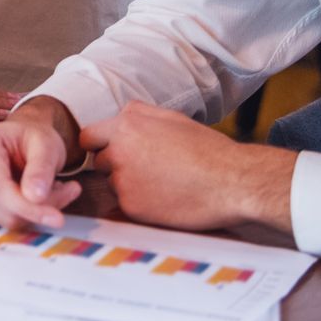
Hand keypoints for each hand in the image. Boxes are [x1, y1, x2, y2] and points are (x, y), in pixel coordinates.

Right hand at [0, 98, 83, 230]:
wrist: (19, 141)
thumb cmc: (32, 139)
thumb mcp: (45, 144)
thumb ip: (41, 168)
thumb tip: (35, 197)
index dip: (28, 207)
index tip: (57, 218)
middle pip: (2, 206)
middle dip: (38, 208)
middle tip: (68, 192)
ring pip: (3, 219)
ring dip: (33, 213)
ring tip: (51, 190)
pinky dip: (22, 217)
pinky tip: (31, 198)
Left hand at [79, 102, 295, 231]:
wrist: (232, 182)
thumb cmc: (207, 149)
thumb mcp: (172, 117)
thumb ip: (139, 114)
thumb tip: (120, 113)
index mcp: (126, 125)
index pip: (88, 137)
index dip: (99, 145)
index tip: (110, 152)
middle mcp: (118, 151)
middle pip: (100, 162)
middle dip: (115, 165)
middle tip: (148, 170)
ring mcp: (123, 180)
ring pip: (113, 184)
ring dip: (129, 185)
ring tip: (164, 184)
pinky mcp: (132, 206)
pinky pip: (127, 204)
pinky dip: (141, 204)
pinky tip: (166, 199)